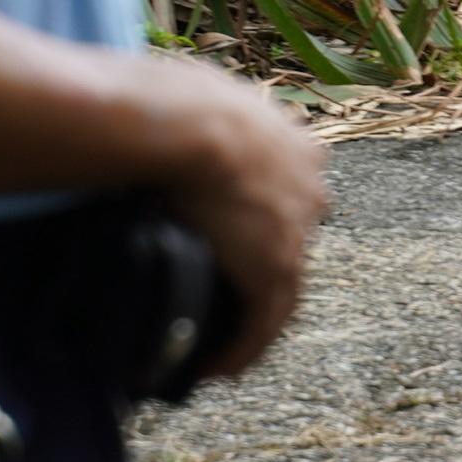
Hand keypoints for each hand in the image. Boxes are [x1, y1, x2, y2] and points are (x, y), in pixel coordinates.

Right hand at [155, 57, 329, 375]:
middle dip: (260, 269)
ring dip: (254, 322)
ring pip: (282, 290)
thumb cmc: (176, 99)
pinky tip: (218, 368)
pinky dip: (242, 348)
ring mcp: (296, 230)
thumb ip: (191, 108)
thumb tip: (152, 108)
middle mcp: (309, 187)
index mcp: (295, 145)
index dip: (261, 219)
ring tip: (223, 349)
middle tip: (226, 297)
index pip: (287, 193)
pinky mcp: (276, 267)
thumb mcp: (195, 92)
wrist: (190, 125)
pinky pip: (264, 322)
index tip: (233, 238)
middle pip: (290, 239)